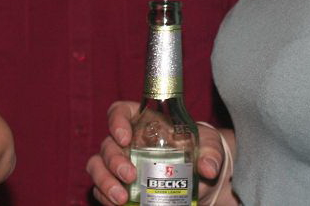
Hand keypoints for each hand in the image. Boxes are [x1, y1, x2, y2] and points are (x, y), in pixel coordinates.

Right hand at [85, 102, 233, 205]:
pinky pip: (102, 189)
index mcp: (142, 120)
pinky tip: (117, 205)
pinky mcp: (120, 184)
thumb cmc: (200, 150)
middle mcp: (126, 141)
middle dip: (113, 161)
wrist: (201, 178)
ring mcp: (121, 163)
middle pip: (107, 144)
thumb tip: (208, 167)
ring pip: (98, 166)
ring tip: (121, 198)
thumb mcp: (209, 145)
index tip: (125, 138)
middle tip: (130, 176)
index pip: (119, 112)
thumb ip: (211, 152)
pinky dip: (105, 197)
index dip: (116, 122)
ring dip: (104, 181)